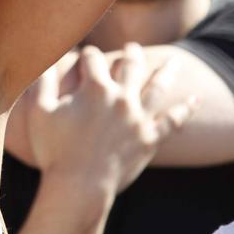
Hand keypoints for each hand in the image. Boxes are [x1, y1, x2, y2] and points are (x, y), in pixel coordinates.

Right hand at [23, 44, 194, 198]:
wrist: (80, 187)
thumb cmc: (54, 150)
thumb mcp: (39, 111)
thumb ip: (42, 81)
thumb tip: (44, 58)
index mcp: (94, 87)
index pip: (93, 58)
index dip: (87, 55)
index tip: (85, 56)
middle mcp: (121, 97)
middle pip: (129, 65)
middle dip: (130, 53)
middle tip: (132, 47)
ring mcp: (139, 118)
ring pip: (157, 87)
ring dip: (164, 71)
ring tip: (172, 62)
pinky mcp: (150, 139)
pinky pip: (173, 121)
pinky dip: (185, 110)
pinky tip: (194, 100)